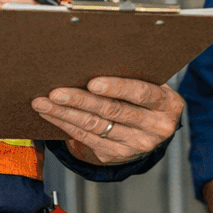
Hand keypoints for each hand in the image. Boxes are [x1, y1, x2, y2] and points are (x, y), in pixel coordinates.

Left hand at [31, 77, 182, 164]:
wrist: (153, 129)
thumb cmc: (147, 95)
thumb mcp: (152, 83)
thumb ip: (134, 73)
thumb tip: (94, 57)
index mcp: (168, 105)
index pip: (142, 94)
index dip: (117, 87)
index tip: (92, 82)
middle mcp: (155, 128)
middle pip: (113, 112)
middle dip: (81, 101)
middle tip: (56, 92)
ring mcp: (136, 145)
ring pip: (95, 127)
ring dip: (65, 113)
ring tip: (43, 102)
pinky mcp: (117, 155)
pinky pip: (87, 139)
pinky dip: (65, 125)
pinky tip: (51, 114)